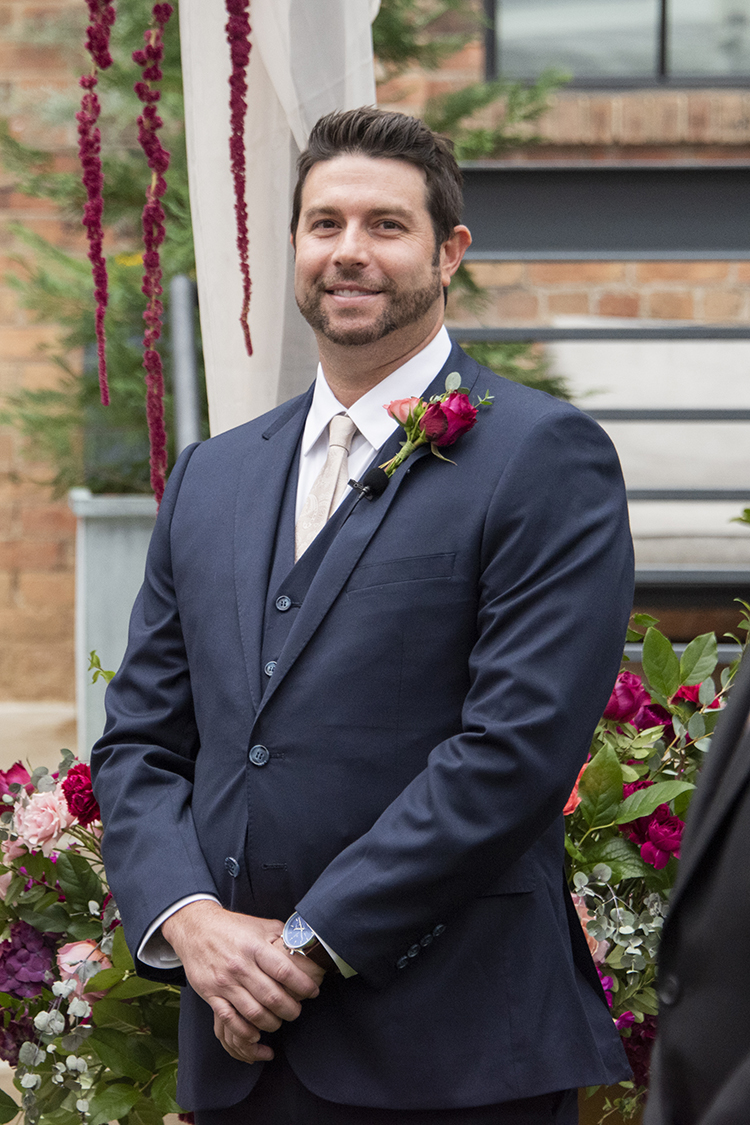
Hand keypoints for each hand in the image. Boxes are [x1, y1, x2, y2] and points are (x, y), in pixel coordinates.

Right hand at [161, 901, 320, 1063]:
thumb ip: (282, 935)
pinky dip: (245, 1031)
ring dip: (272, 1022)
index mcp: (255, 946)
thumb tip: (306, 943)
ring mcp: (224, 982)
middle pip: (271, 996)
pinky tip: (256, 1033)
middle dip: (290, 1009)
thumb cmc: (232, 927)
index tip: (313, 992)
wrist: (195, 928)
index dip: (302, 985)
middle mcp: (240, 965)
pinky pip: (230, 1019)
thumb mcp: (260, 925)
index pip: (284, 971)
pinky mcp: (211, 994)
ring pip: (253, 1012)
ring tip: (279, 1021)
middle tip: (297, 1011)